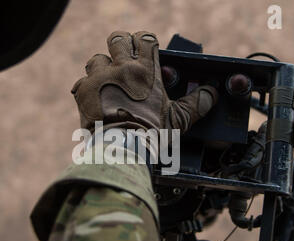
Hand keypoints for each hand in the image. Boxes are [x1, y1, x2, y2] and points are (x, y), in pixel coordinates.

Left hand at [71, 31, 217, 133]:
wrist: (120, 148)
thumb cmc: (150, 134)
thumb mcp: (177, 119)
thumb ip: (195, 104)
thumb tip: (211, 94)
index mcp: (146, 71)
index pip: (144, 39)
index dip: (144, 42)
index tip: (144, 49)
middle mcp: (121, 68)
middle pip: (117, 39)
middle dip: (120, 46)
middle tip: (123, 60)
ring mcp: (99, 78)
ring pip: (96, 59)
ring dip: (101, 67)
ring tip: (107, 82)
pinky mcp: (83, 91)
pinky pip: (81, 82)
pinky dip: (87, 89)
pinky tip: (94, 99)